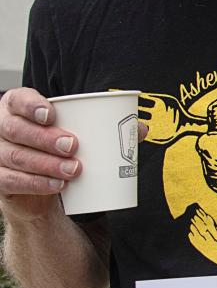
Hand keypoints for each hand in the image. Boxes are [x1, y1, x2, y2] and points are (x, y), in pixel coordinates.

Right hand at [0, 88, 80, 218]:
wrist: (39, 187)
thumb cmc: (55, 149)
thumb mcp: (67, 131)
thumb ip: (90, 125)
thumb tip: (131, 125)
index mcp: (15, 108)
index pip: (18, 101)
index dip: (32, 106)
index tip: (51, 115)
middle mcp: (1, 128)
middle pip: (16, 129)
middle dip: (45, 138)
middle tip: (72, 146)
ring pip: (17, 156)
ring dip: (47, 164)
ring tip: (73, 169)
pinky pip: (13, 181)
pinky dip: (37, 183)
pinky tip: (57, 184)